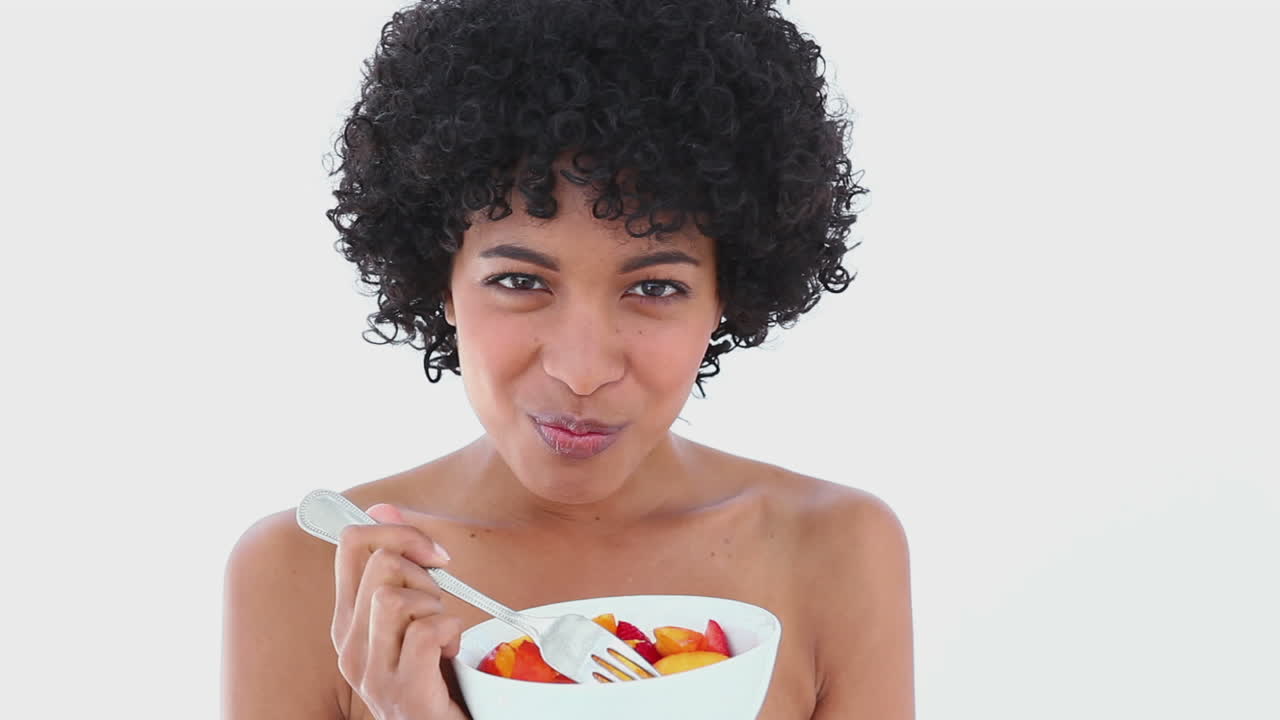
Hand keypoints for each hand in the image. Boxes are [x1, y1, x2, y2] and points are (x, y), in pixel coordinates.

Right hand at [331, 503, 467, 719]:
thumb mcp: (414, 611)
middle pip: (379, 565)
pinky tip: (451, 654)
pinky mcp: (402, 692)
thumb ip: (400, 562)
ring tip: (442, 634)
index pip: (350, 544)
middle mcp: (348, 645)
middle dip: (424, 575)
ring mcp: (371, 672)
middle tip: (439, 606)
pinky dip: (451, 633)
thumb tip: (383, 507)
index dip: (397, 533)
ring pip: (393, 597)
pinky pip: (425, 632)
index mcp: (347, 620)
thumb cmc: (435, 670)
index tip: (432, 555)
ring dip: (434, 607)